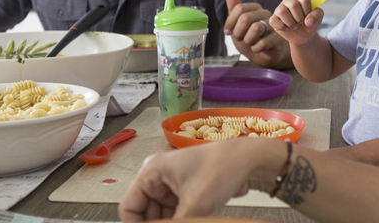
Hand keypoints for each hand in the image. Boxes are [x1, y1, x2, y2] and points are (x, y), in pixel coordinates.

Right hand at [119, 139, 276, 221]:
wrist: (250, 161)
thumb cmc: (221, 170)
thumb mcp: (193, 204)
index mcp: (151, 171)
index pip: (128, 207)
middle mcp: (158, 176)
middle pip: (144, 213)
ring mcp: (172, 184)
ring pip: (159, 215)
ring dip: (168, 222)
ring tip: (189, 220)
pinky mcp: (185, 191)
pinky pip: (173, 213)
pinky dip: (178, 220)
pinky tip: (191, 220)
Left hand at [224, 0, 290, 68]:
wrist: (262, 55)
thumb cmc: (249, 37)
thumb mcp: (237, 23)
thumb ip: (233, 7)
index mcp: (255, 8)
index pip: (239, 8)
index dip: (230, 22)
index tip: (228, 32)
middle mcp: (266, 13)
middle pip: (245, 18)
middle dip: (238, 32)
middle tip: (240, 38)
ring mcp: (274, 25)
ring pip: (256, 28)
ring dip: (247, 40)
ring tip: (250, 43)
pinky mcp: (278, 38)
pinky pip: (262, 43)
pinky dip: (255, 48)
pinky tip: (256, 48)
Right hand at [269, 0, 323, 46]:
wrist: (304, 35)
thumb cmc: (310, 23)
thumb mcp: (318, 18)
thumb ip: (317, 15)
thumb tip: (308, 21)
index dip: (308, 10)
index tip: (308, 16)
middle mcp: (287, 1)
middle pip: (293, 5)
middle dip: (300, 17)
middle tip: (301, 22)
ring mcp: (279, 9)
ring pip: (282, 11)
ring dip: (291, 23)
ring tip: (295, 26)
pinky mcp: (273, 19)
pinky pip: (274, 21)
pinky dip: (283, 27)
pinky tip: (288, 29)